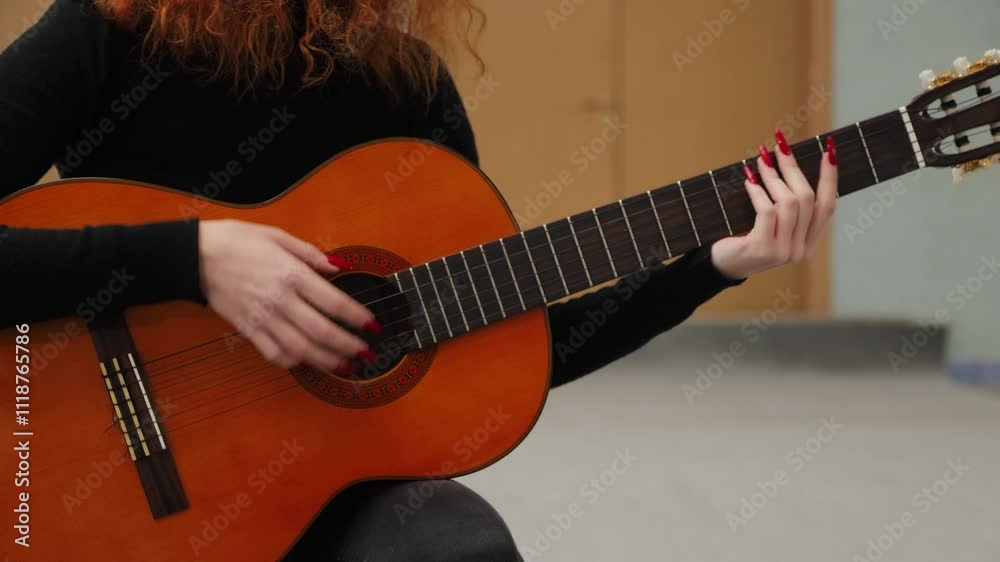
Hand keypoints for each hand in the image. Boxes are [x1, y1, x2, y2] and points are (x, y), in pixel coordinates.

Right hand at [199, 219, 375, 370]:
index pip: (333, 301)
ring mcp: (262, 317)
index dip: (357, 317)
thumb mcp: (278, 236)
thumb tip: (340, 268)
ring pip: (300, 348)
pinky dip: (292, 362)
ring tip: (345, 366)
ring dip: (326, 360)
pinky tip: (307, 363)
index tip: (373, 325)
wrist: (195, 255)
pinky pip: (272, 353)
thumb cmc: (237, 241)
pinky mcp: (247, 329)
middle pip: (321, 331)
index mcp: (291, 274)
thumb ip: (311, 254)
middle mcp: (280, 299)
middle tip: (367, 354)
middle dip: (348, 345)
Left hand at [710, 132, 837, 279]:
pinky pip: (767, 210)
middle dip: (793, 168)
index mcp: (808, 243)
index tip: (828, 150)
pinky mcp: (762, 248)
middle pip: (807, 199)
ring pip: (789, 203)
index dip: (830, 177)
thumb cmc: (743, 238)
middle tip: (779, 147)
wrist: (719, 266)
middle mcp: (800, 249)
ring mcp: (783, 251)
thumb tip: (786, 162)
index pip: (827, 206)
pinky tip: (749, 180)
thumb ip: (786, 206)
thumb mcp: (770, 224)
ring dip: (774, 177)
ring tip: (760, 161)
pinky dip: (758, 191)